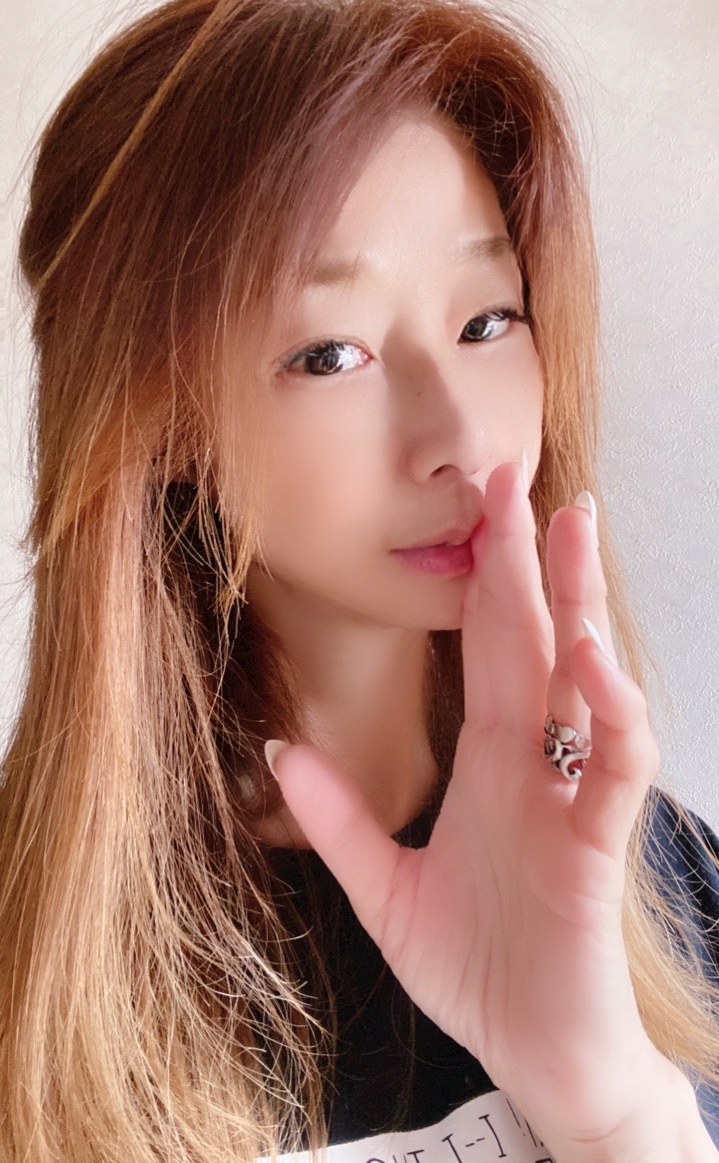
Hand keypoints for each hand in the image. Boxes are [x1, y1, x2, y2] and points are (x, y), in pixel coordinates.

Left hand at [268, 459, 667, 1153]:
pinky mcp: (595, 849)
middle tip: (524, 477)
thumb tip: (277, 750)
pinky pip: (612, 771)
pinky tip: (593, 667)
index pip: (491, 649)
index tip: (484, 508)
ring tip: (569, 535)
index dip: (486, 578)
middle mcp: (535, 766)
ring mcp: (570, 800)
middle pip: (537, 642)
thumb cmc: (478, 967)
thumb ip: (339, 820)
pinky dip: (610, 717)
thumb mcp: (385, 889)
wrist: (534, 1053)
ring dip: (581, 610)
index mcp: (491, 762)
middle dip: (531, 560)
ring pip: (587, 686)